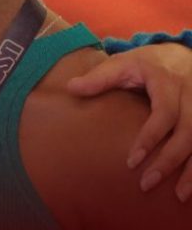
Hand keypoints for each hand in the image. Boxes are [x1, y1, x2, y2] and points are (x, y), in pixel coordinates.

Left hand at [68, 43, 191, 201]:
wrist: (181, 55)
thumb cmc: (147, 63)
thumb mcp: (122, 63)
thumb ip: (99, 77)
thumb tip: (70, 88)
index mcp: (166, 82)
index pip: (164, 114)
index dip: (151, 138)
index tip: (133, 161)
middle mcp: (190, 97)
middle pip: (186, 134)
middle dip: (169, 161)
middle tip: (147, 183)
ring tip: (179, 196)